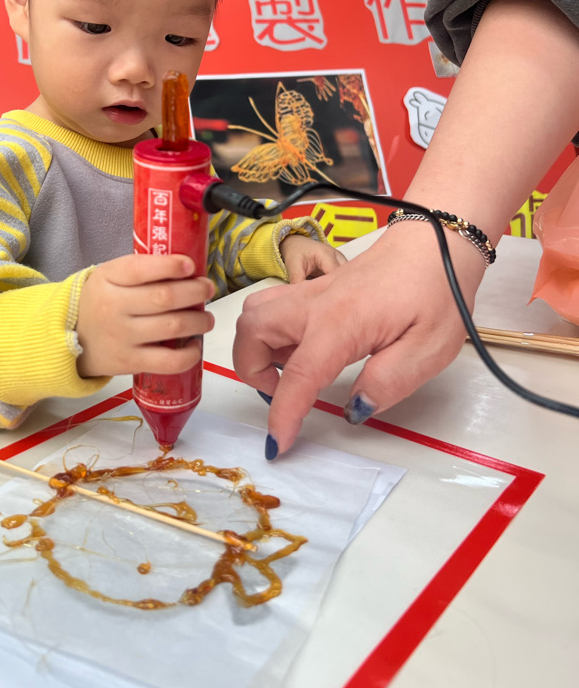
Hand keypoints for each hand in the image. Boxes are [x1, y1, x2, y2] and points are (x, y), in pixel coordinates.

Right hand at [76, 253, 214, 378]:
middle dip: (195, 292)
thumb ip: (141, 269)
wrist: (70, 338)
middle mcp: (113, 307)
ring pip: (172, 327)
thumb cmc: (101, 301)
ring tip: (207, 318)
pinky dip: (190, 354)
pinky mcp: (130, 362)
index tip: (190, 265)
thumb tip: (188, 267)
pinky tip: (195, 345)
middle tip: (207, 289)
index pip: (141, 269)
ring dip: (199, 321)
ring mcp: (122, 337)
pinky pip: (168, 361)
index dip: (170, 266)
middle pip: (164, 298)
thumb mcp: (109, 275)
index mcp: (108, 278)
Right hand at [233, 222, 485, 456]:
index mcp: (340, 322)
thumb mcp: (429, 348)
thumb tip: (355, 409)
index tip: (279, 444)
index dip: (283, 414)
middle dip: (251, 371)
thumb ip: (389, 382)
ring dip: (256, 347)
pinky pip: (273, 307)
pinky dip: (271, 331)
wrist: (437, 242)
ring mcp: (311, 292)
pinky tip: (302, 348)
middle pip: (250, 331)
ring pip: (254, 314)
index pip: (298, 375)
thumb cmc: (437, 290)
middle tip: (283, 394)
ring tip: (288, 371)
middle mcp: (314, 303)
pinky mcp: (315, 289)